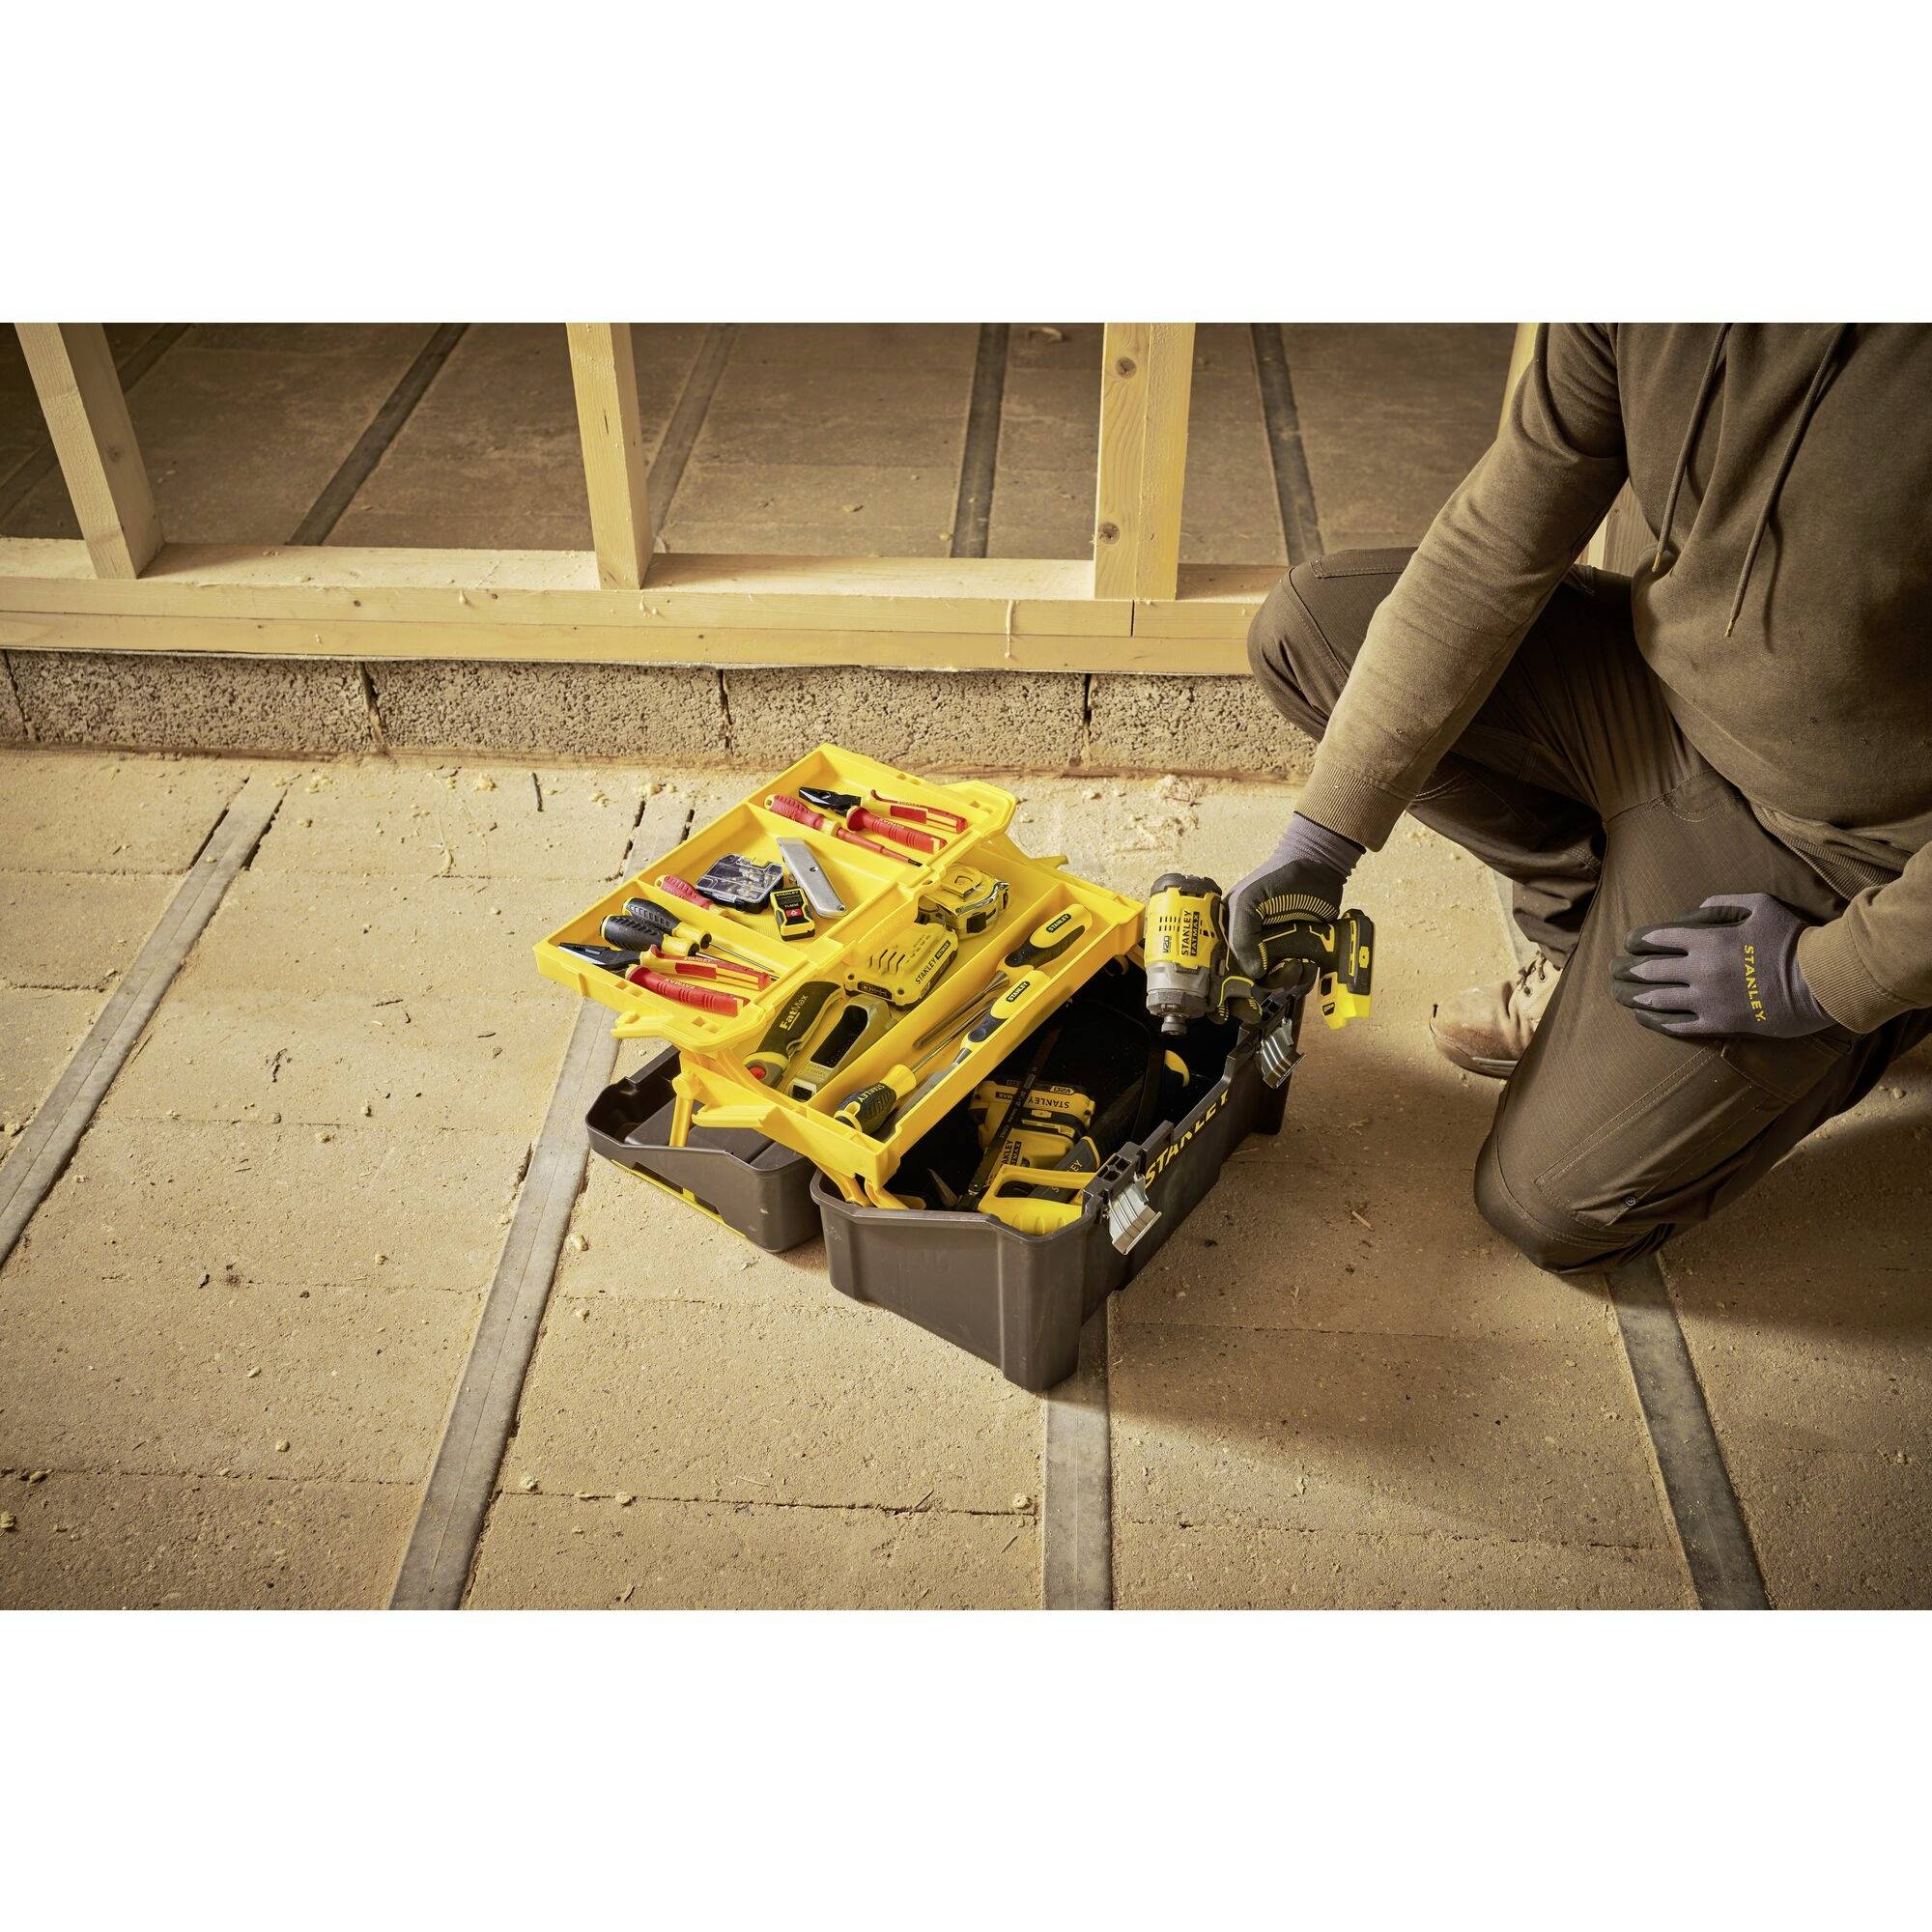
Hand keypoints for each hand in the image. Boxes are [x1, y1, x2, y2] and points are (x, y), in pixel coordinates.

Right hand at [1227, 814, 1359, 981]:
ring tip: (1300, 965)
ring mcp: (1275, 951)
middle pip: (1249, 981)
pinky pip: (1298, 977)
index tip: (1236, 996)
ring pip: (1275, 982)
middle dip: (1261, 988)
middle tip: (1272, 988)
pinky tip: (1308, 964)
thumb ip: (1241, 937)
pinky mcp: (1299, 954)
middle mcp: (1250, 945)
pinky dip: (1303, 977)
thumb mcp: (1248, 901)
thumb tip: (1252, 973)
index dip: (1228, 984)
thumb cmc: (1277, 879)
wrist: (1319, 868)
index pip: (1222, 966)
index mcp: (1231, 932)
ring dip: (1288, 980)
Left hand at [1610, 892, 1829, 1038]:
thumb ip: (1725, 904)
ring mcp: (1708, 999)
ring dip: (1632, 995)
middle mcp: (1701, 970)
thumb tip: (1696, 909)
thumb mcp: (1761, 905)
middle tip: (1612, 969)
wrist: (1822, 980)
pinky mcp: (1719, 1023)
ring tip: (1617, 993)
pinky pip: (1677, 1024)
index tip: (1627, 942)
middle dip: (1626, 968)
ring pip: (1657, 999)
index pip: (1658, 938)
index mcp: (1708, 940)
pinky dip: (1655, 1020)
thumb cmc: (1794, 938)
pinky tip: (1642, 1016)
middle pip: (1650, 970)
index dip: (1637, 940)